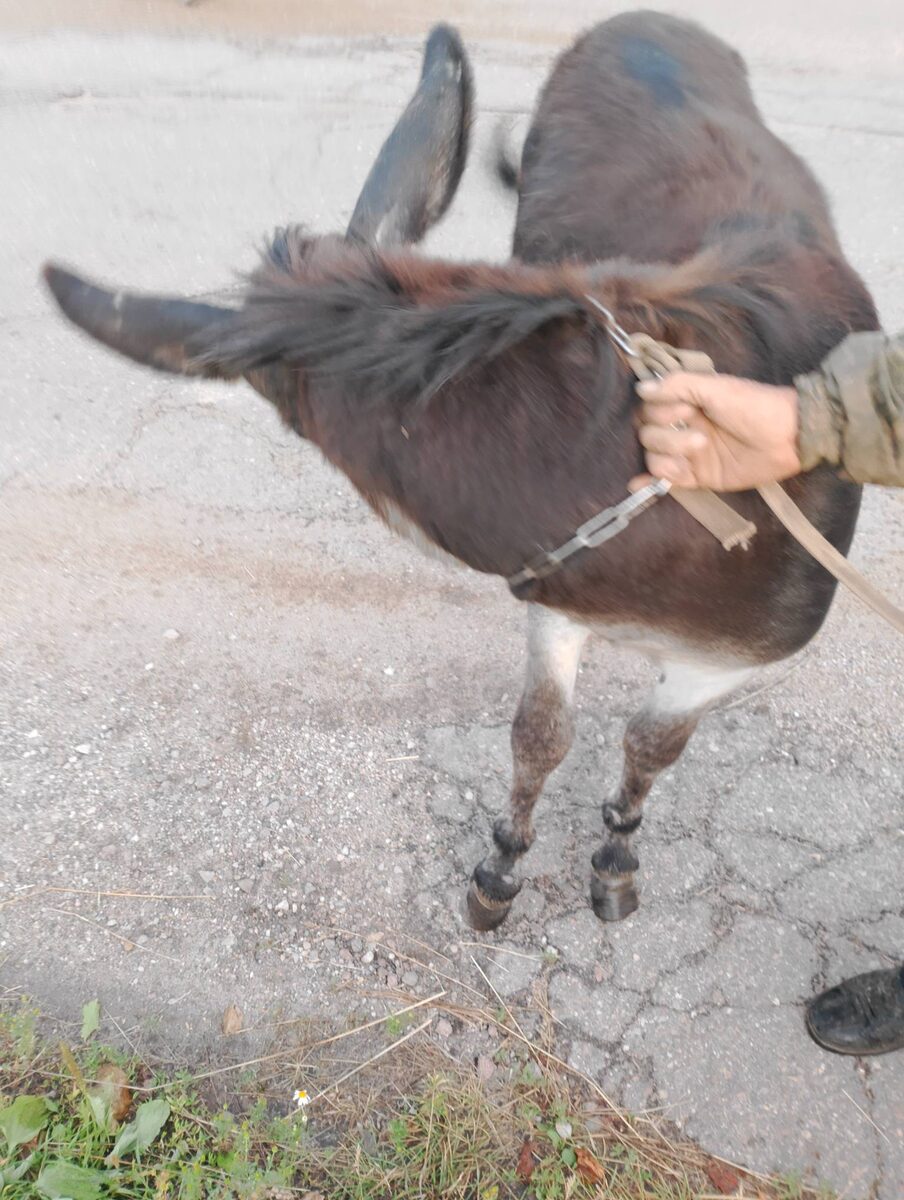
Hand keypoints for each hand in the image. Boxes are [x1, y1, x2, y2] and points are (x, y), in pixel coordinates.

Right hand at [629, 372, 801, 491]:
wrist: (788, 437)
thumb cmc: (754, 406)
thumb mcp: (716, 387)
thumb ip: (678, 385)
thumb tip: (640, 388)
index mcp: (685, 404)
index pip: (648, 410)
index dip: (659, 413)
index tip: (685, 411)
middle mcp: (682, 428)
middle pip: (647, 435)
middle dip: (668, 437)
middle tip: (701, 437)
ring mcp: (688, 454)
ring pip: (654, 457)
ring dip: (669, 456)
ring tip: (700, 452)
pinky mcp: (697, 477)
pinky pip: (666, 481)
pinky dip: (652, 482)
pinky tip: (639, 485)